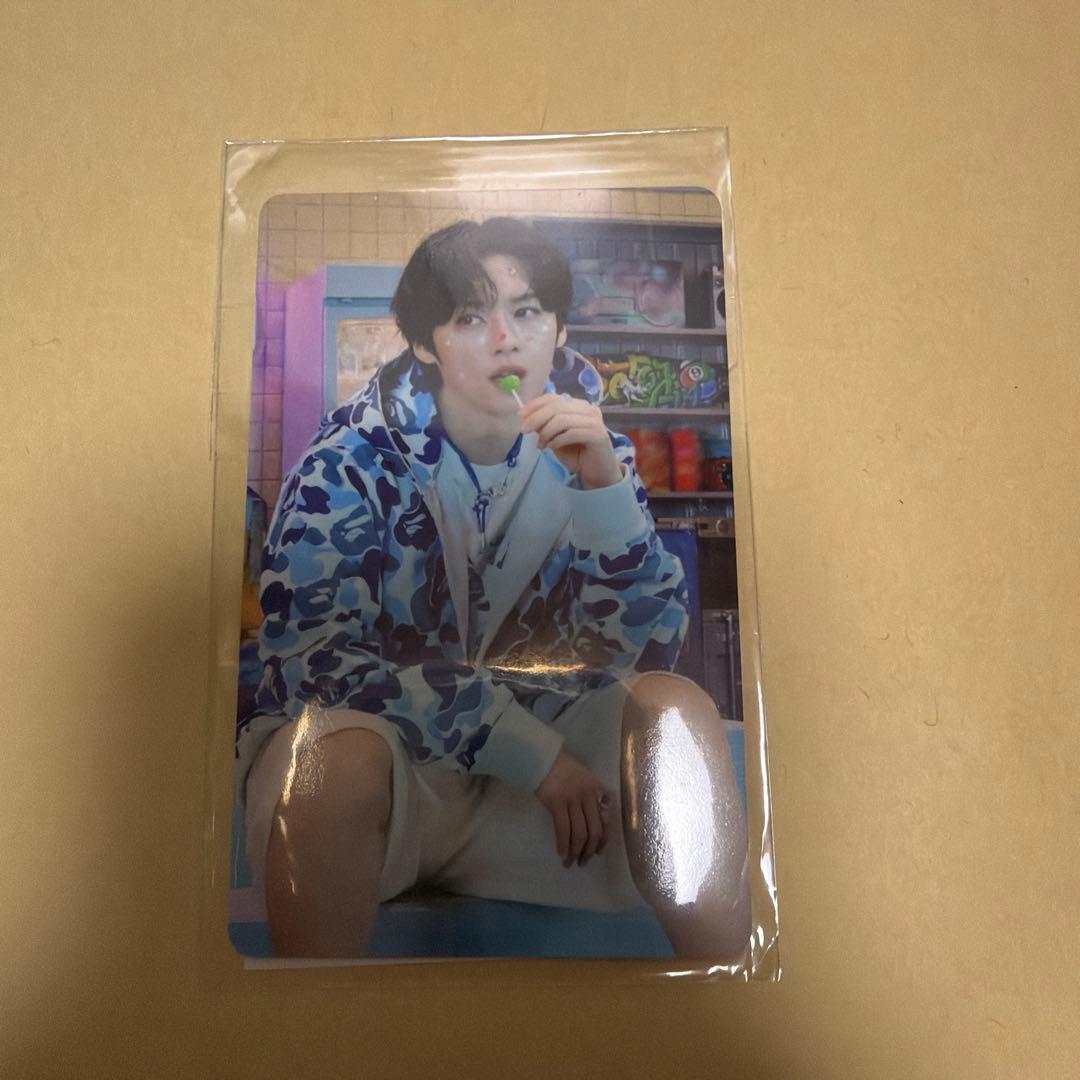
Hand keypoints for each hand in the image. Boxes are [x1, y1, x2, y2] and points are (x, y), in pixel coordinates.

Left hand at [520, 394, 622, 489]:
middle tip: (524, 430)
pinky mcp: (598, 435)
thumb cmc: (577, 455)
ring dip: (546, 432)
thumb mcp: (556, 438)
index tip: (520, 415)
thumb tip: (527, 417)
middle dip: (537, 417)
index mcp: (579, 406)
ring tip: (540, 445)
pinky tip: (551, 448)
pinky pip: (571, 433)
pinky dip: (557, 440)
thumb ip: (545, 426)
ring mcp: (595, 421)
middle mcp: (589, 409)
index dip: (536, 404)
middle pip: (557, 406)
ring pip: (562, 419)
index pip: (555, 398)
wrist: (597, 473)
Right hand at [535, 750, 614, 866]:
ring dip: (576, 852)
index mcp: (596, 790)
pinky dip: (563, 844)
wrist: (543, 758)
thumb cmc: (562, 769)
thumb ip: (593, 796)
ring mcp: (572, 800)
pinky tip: (561, 854)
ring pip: (579, 833)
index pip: (606, 820)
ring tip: (570, 862)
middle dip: (589, 850)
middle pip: (594, 831)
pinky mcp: (557, 803)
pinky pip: (562, 829)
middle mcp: (588, 796)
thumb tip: (600, 819)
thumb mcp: (585, 778)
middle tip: (583, 861)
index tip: (598, 852)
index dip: (603, 840)